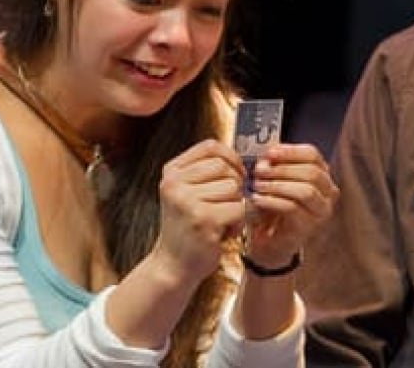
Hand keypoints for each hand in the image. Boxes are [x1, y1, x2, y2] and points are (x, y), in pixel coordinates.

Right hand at [151, 139, 246, 284]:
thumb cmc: (187, 228)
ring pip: (233, 187)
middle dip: (235, 185)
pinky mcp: (204, 219)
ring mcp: (187, 201)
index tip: (236, 172)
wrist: (173, 266)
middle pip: (224, 167)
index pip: (210, 147)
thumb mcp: (186, 193)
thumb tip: (242, 157)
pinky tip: (225, 232)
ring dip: (236, 205)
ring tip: (222, 221)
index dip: (231, 156)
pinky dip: (239, 222)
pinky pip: (239, 208)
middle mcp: (175, 183)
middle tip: (228, 205)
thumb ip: (206, 172)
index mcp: (171, 172)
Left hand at [243, 143, 338, 267]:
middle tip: (260, 170)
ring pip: (306, 190)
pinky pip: (292, 208)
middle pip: (311, 172)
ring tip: (258, 185)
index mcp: (321, 175)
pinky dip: (272, 201)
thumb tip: (267, 157)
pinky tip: (258, 199)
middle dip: (282, 169)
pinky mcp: (308, 227)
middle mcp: (328, 193)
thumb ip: (275, 166)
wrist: (270, 241)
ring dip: (278, 185)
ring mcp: (321, 212)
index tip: (269, 152)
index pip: (312, 155)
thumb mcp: (277, 181)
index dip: (290, 151)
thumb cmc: (275, 208)